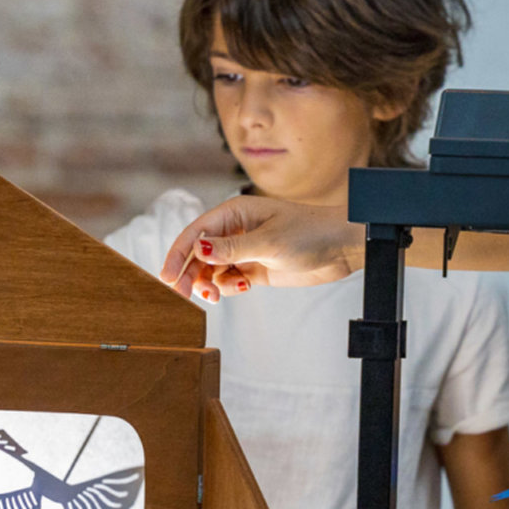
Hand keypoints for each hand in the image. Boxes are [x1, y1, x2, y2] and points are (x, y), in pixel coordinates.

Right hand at [159, 197, 361, 301]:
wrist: (342, 247)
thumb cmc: (310, 233)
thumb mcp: (269, 242)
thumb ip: (232, 248)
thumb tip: (198, 248)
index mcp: (234, 212)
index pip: (195, 232)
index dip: (178, 254)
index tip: (166, 277)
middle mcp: (236, 230)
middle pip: (199, 253)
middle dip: (189, 274)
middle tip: (182, 296)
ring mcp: (245, 250)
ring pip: (212, 269)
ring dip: (209, 284)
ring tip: (215, 297)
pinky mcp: (256, 268)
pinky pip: (230, 280)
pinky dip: (229, 287)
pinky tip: (244, 288)